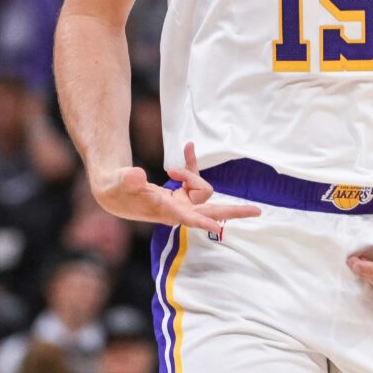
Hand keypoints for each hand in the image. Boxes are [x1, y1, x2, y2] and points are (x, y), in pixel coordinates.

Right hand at [90, 142, 259, 233]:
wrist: (115, 192)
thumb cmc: (116, 190)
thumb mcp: (118, 183)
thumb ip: (128, 179)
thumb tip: (136, 176)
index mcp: (165, 211)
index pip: (188, 218)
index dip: (202, 221)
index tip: (219, 226)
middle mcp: (179, 210)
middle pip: (211, 211)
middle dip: (233, 212)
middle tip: (257, 211)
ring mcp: (182, 202)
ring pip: (201, 186)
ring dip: (190, 173)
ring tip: (171, 168)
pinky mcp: (182, 193)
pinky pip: (194, 176)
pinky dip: (192, 163)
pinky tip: (189, 147)